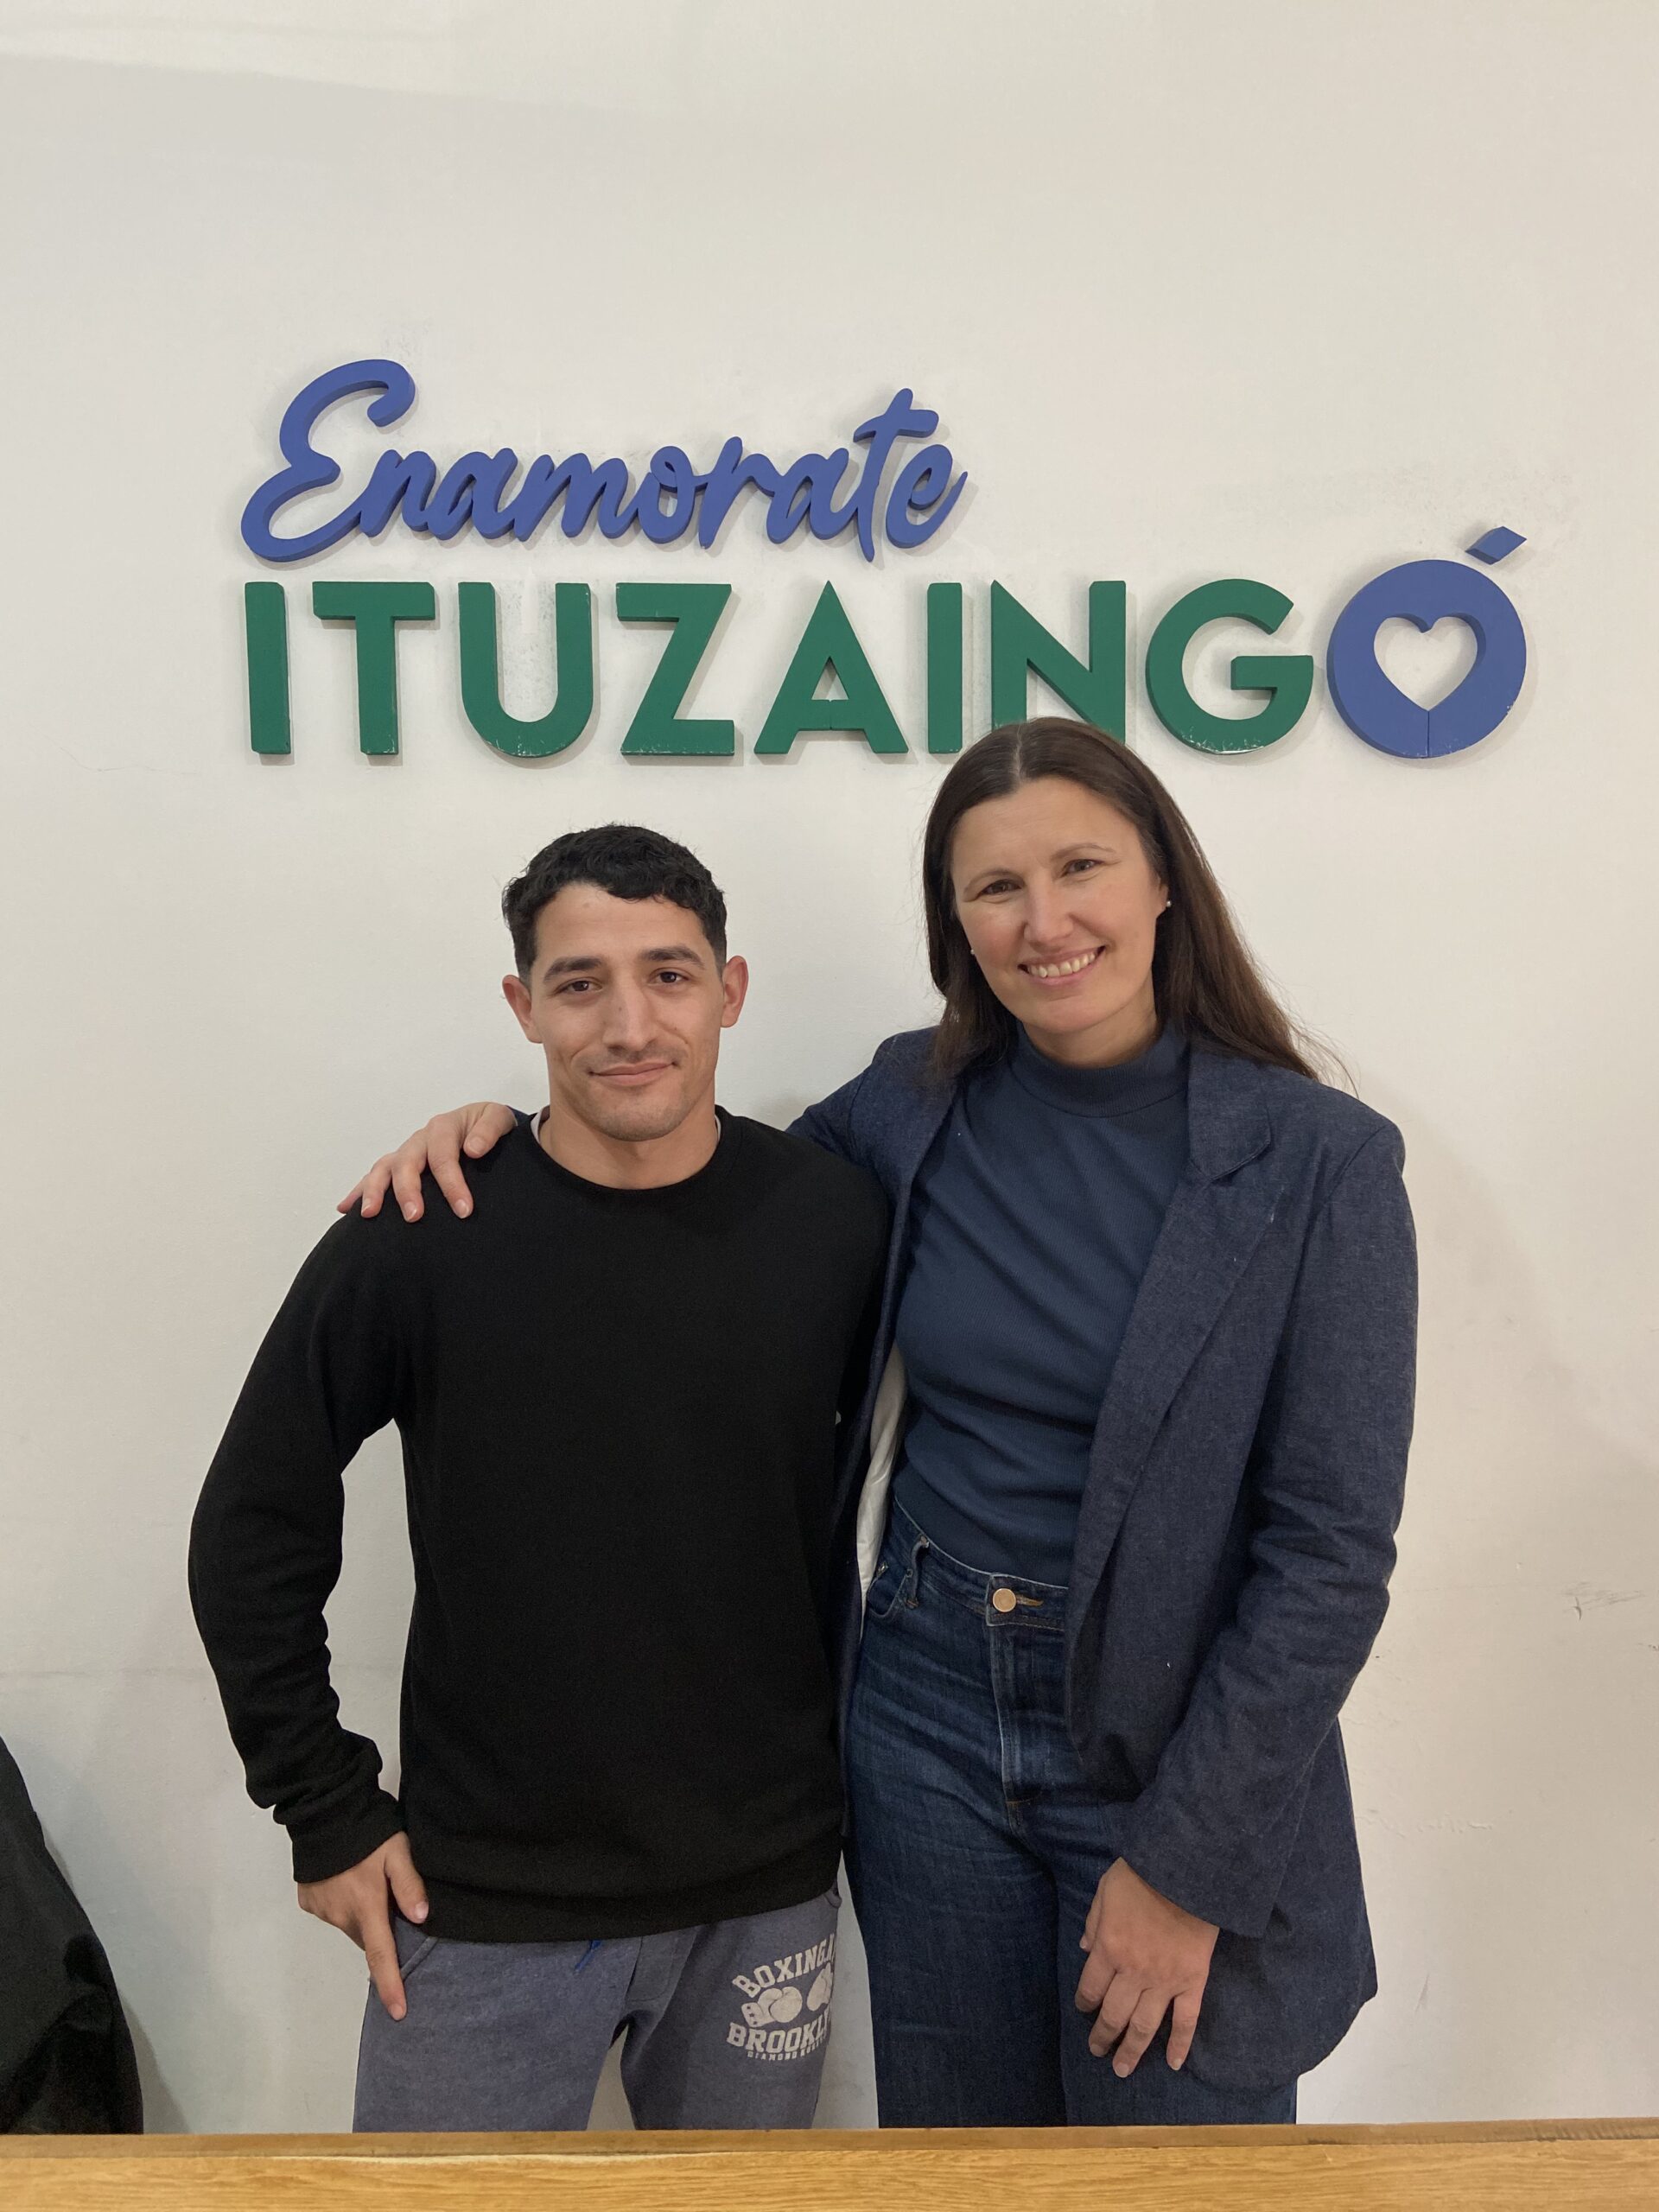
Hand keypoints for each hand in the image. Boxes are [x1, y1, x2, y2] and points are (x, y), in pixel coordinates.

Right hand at [298, 1832, 428, 2019]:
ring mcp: (321, 1909)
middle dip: (381, 1932)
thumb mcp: (398, 1851)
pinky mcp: (307, 1900)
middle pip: (367, 1938)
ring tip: (367, 1882)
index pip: (382, 1956)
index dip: (391, 1985)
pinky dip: (342, 1903)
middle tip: (391, 1904)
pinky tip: (346, 1878)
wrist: (323, 1812)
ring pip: (350, 1924)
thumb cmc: (367, 1833)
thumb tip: (421, 1919)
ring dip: (362, 1915)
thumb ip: (409, 1884)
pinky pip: (332, 1911)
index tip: (399, 2013)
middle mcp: (341, 1916)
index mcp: (365, 1908)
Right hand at [337, 1103, 516, 1221]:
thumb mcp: (498, 1118)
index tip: (463, 1210)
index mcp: (443, 1127)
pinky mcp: (400, 1164)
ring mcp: (407, 1152)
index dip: (452, 1183)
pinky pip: (375, 1176)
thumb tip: (473, 1149)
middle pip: (407, 1162)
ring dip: (374, 1191)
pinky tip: (345, 1208)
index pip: (443, 1156)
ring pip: (383, 1168)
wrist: (484, 1126)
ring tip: (370, 1214)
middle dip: (408, 1190)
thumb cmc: (490, 1125)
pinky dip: (358, 1191)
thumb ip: (489, 1130)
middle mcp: (420, 1139)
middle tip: (415, 1217)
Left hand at [1074, 1859, 1217, 2075]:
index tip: (1083, 2010)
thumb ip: (1094, 1921)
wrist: (1187, 1870)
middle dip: (1103, 2036)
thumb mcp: (1105, 1890)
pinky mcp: (1193, 1982)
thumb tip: (1084, 1948)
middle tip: (1098, 2051)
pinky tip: (1174, 2064)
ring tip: (1122, 2069)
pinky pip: (1186, 2021)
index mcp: (1108, 1949)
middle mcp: (1133, 1973)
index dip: (1084, 2003)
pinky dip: (1181, 2045)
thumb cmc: (1142, 1875)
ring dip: (1133, 2050)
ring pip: (1145, 2026)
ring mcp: (1165, 1981)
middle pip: (1114, 2014)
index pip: (1090, 1988)